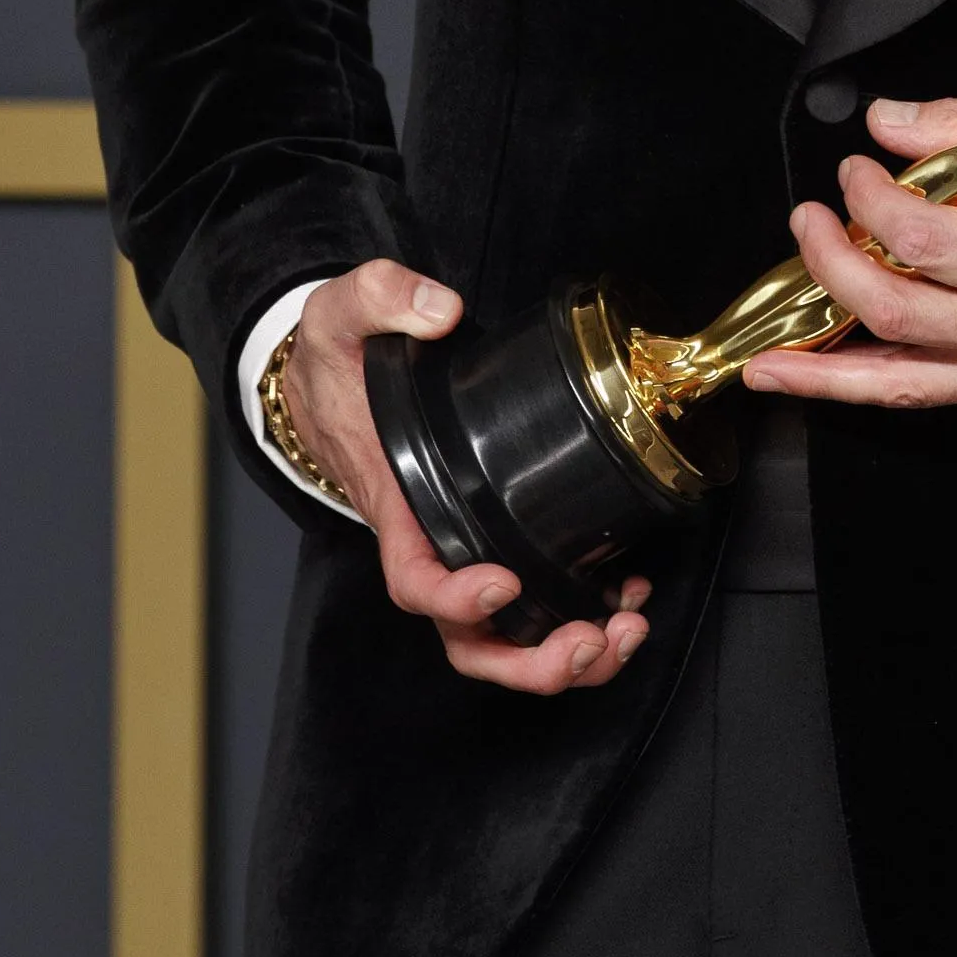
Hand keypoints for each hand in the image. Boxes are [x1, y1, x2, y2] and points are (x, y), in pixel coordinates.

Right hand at [282, 262, 651, 694]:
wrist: (331, 378)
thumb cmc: (339, 359)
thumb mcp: (343, 309)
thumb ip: (386, 297)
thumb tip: (440, 312)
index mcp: (395, 503)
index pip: (413, 578)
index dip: (454, 598)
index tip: (502, 585)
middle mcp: (430, 542)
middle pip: (466, 640)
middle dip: (528, 659)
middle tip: (588, 642)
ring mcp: (463, 548)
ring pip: (504, 637)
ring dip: (565, 653)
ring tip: (624, 633)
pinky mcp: (495, 538)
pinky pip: (532, 603)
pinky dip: (581, 615)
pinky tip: (625, 598)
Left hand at [743, 99, 956, 409]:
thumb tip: (889, 120)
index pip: (925, 241)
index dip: (871, 202)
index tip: (854, 171)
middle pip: (897, 312)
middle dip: (830, 265)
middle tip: (807, 220)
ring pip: (899, 379)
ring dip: (822, 365)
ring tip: (765, 354)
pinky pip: (926, 397)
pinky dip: (862, 389)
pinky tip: (817, 377)